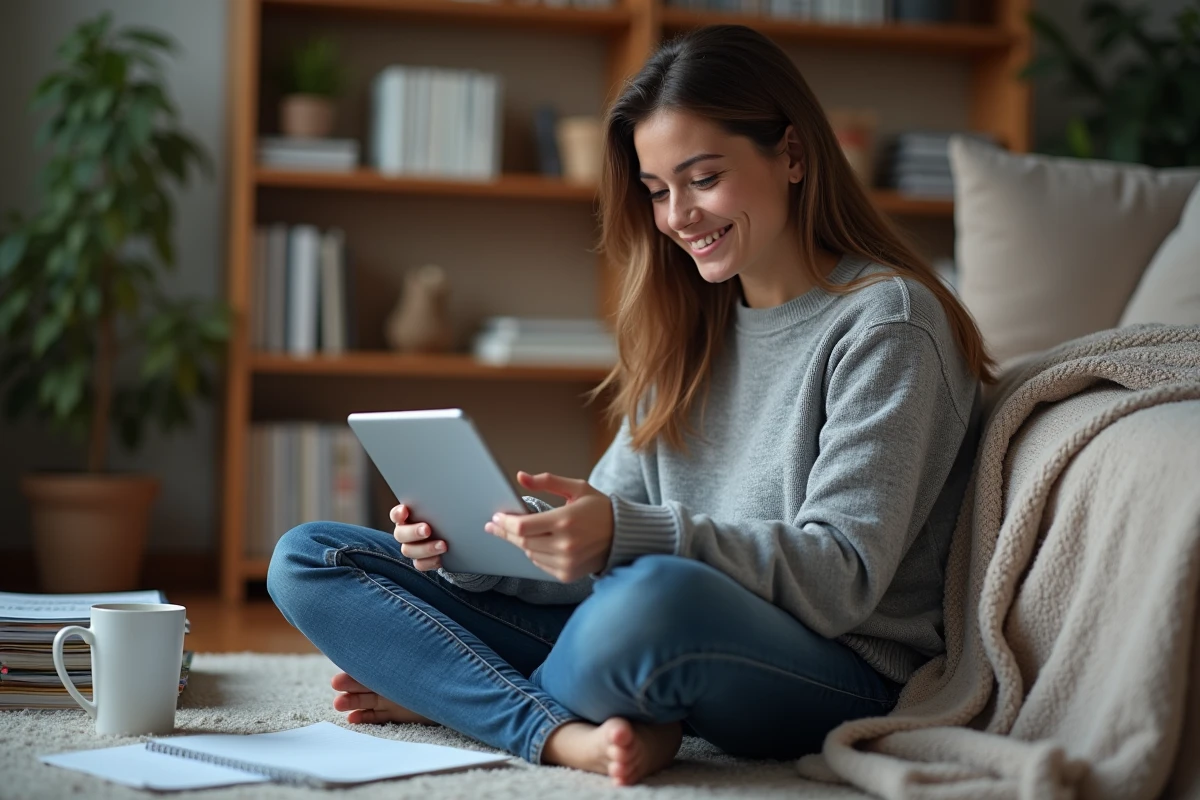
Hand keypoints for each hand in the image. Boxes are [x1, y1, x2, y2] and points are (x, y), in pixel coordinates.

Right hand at [391, 504, 446, 571]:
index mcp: (408, 518)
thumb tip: (448, 499)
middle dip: (413, 532)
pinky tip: (441, 558)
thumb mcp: (442, 511)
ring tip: (442, 545)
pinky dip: (430, 562)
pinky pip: (420, 564)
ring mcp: (412, 548)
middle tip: (427, 529)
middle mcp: (406, 533)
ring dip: (425, 548)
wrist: (457, 537)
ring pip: (409, 551)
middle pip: (400, 534)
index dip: (398, 513)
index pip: (396, 514)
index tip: (404, 510)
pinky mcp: (421, 561)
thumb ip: (437, 506)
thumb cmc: (447, 519)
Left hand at [485, 471, 613, 582]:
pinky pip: (540, 564)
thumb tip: (521, 477)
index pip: (522, 526)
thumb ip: (547, 482)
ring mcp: (566, 562)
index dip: (504, 523)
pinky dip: (536, 554)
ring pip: (529, 554)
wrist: (623, 536)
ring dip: (522, 543)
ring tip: (522, 532)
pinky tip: (540, 543)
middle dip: (506, 533)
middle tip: (495, 525)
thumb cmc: (600, 509)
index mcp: (565, 520)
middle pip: (522, 542)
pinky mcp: (567, 574)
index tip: (496, 517)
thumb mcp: (577, 488)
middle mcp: (565, 544)